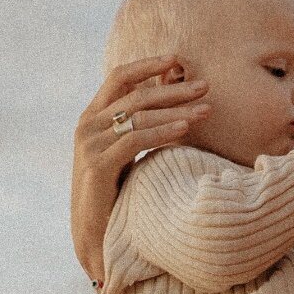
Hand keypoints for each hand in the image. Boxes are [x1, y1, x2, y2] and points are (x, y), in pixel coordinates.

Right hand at [71, 56, 210, 282]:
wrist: (93, 234)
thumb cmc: (115, 192)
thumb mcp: (123, 152)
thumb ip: (136, 126)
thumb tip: (170, 102)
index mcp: (92, 116)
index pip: (118, 77)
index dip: (147, 65)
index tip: (177, 59)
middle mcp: (87, 125)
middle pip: (135, 95)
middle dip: (172, 89)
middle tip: (205, 86)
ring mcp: (89, 144)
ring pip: (138, 115)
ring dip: (175, 110)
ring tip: (206, 110)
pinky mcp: (97, 164)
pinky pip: (135, 139)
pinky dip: (162, 131)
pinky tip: (185, 128)